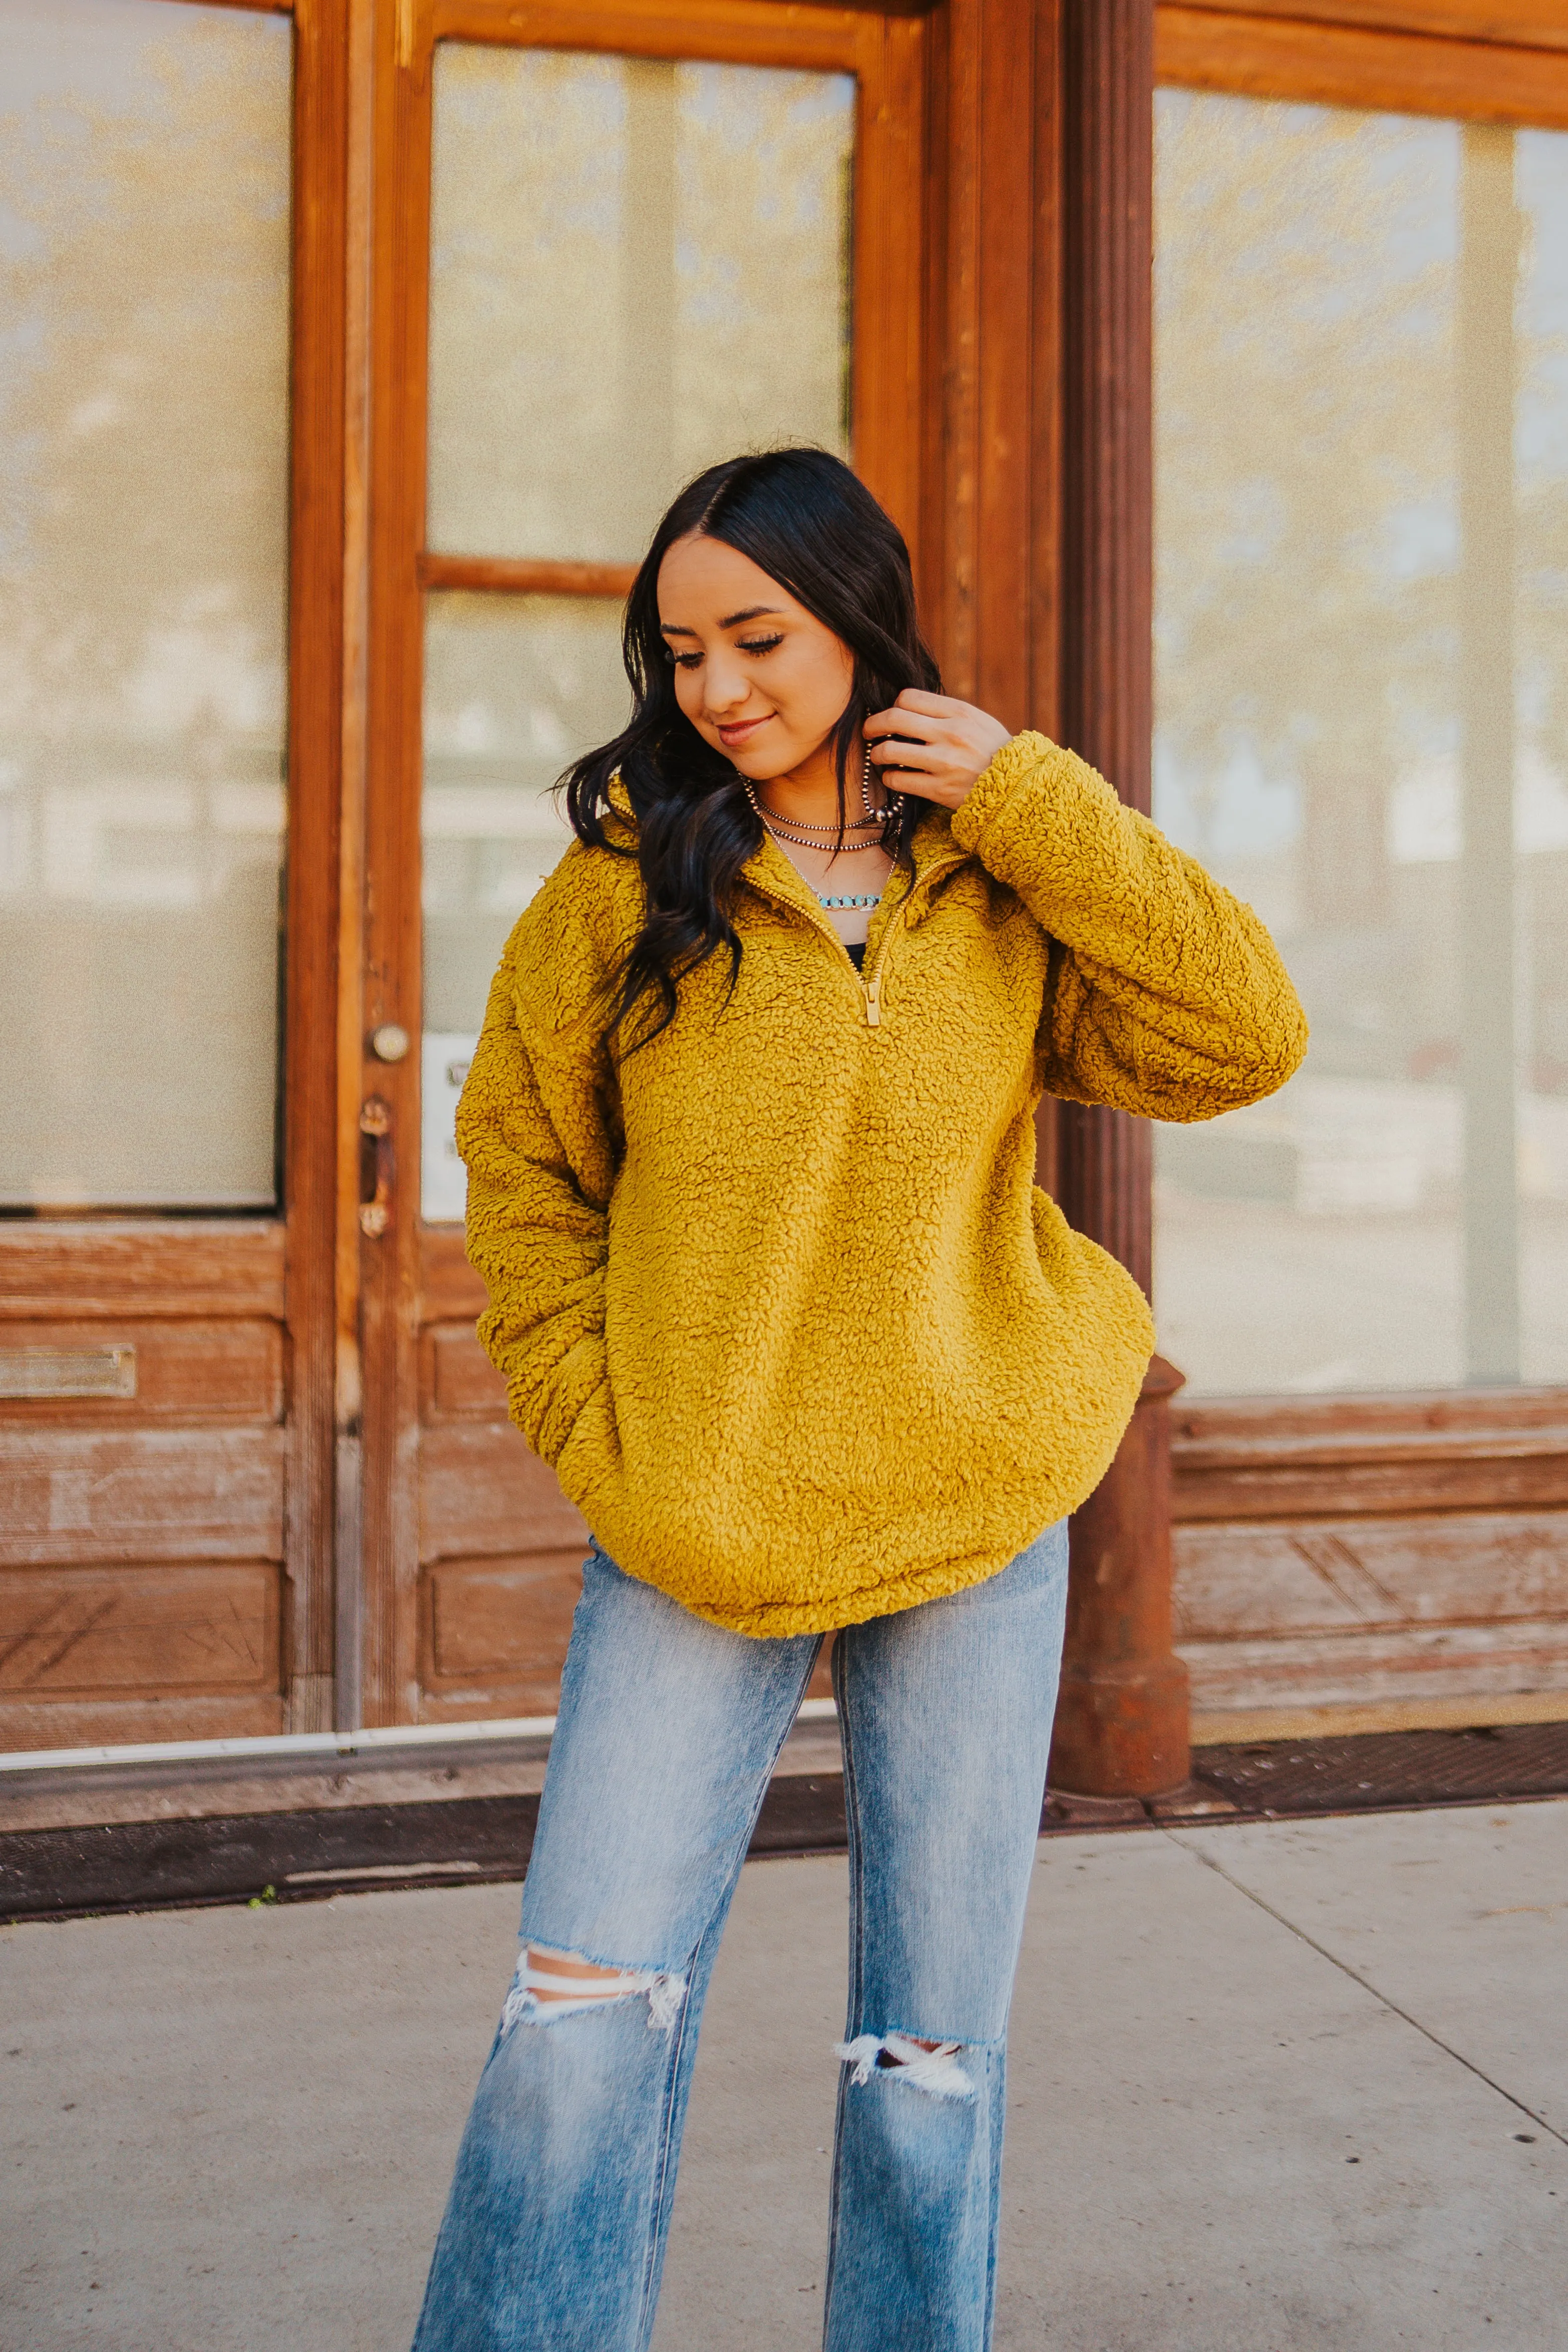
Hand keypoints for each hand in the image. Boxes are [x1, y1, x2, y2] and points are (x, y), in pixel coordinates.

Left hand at [863, 690, 1012, 812]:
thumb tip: (909, 707)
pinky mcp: (939, 789)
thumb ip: (948, 712)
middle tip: (868, 732)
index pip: (909, 697)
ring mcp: (944, 762)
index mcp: (960, 712)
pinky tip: (894, 777)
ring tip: (879, 756)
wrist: (1017, 788)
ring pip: (890, 751)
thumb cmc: (994, 752)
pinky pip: (898, 780)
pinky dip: (890, 778)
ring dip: (878, 754)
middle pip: (893, 719)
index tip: (893, 716)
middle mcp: (950, 734)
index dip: (894, 706)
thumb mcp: (978, 722)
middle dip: (873, 725)